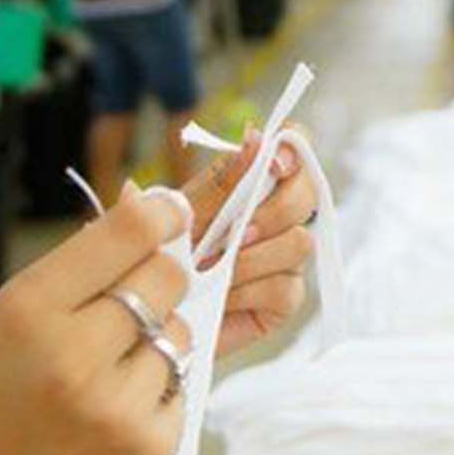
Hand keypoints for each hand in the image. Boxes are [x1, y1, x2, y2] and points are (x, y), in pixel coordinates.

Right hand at [0, 188, 193, 454]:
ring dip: (152, 345)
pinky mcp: (150, 450)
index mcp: (29, 310)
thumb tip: (147, 212)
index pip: (126, 235)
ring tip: (101, 379)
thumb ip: (71, 276)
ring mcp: (118, 406)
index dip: (160, 216)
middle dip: (156, 280)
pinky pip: (179, 389)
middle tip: (127, 305)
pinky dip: (155, 394)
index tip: (172, 211)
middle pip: (166, 277)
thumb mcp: (1, 328)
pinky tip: (108, 418)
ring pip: (177, 333)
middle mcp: (76, 353)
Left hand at [180, 124, 319, 359]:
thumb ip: (219, 182)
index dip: (292, 149)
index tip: (274, 163)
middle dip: (271, 212)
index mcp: (251, 184)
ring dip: (250, 258)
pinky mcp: (283, 300)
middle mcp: (276, 218)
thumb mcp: (181, 216)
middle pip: (307, 195)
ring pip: (300, 243)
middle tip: (232, 234)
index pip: (292, 150)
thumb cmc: (160, 257)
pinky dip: (247, 292)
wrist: (146, 314)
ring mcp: (284, 259)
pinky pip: (286, 288)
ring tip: (211, 271)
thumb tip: (255, 139)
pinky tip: (221, 297)